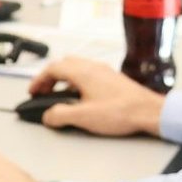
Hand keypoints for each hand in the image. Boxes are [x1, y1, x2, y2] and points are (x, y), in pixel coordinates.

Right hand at [28, 55, 163, 138]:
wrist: (148, 111)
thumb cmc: (121, 111)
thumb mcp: (83, 117)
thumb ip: (60, 115)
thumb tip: (48, 116)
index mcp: (82, 72)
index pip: (53, 68)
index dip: (38, 80)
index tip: (33, 91)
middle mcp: (93, 67)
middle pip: (64, 64)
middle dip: (50, 77)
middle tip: (43, 92)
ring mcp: (104, 71)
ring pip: (77, 68)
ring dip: (64, 79)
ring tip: (59, 95)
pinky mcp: (113, 79)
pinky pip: (89, 74)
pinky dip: (77, 82)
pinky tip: (80, 98)